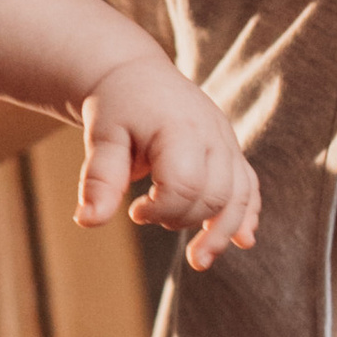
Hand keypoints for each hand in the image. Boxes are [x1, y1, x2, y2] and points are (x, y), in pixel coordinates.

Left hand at [77, 50, 258, 264]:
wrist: (136, 75)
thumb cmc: (117, 105)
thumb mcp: (102, 136)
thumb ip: (100, 178)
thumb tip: (87, 221)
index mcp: (181, 128)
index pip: (185, 185)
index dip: (161, 210)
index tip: (134, 211)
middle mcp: (213, 134)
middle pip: (215, 196)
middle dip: (183, 220)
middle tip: (147, 215)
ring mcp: (227, 142)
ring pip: (239, 196)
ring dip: (221, 232)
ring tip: (198, 261)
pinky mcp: (231, 150)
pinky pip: (249, 186)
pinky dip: (247, 215)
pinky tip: (242, 241)